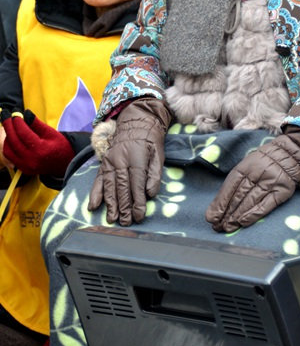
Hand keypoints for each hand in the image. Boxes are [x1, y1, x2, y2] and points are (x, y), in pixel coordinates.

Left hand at [1, 109, 74, 174]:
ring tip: (11, 127)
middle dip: (8, 126)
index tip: (15, 113)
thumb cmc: (61, 146)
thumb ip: (37, 123)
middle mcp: (31, 160)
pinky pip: (10, 156)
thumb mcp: (51, 132)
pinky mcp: (23, 169)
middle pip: (13, 141)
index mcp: (40, 150)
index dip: (17, 121)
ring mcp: (26, 166)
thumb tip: (25, 113)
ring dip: (7, 136)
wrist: (66, 163)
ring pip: (7, 150)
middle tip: (6, 116)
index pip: (23, 133)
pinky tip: (12, 137)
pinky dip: (8, 145)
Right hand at [88, 99, 169, 225]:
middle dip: (124, 207)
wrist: (136, 123)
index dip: (138, 201)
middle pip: (122, 187)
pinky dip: (95, 193)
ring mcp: (110, 160)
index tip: (139, 215)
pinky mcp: (104, 163)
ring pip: (109, 185)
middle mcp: (121, 159)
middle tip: (126, 222)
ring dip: (110, 204)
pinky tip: (93, 206)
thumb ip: (155, 174)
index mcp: (137, 156)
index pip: (137, 183)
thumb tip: (150, 194)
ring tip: (112, 219)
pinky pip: (98, 180)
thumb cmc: (151, 141)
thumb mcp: (159, 154)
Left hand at [206, 128, 299, 232]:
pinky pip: (266, 205)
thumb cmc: (264, 163)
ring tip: (227, 227)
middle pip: (238, 195)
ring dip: (237, 216)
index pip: (229, 186)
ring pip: (250, 201)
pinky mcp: (281, 191)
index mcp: (245, 166)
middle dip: (226, 213)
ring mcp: (270, 182)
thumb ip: (235, 183)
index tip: (211, 216)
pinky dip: (253, 214)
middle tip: (216, 227)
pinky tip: (243, 222)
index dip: (220, 202)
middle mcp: (256, 173)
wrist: (290, 155)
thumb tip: (219, 204)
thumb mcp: (247, 166)